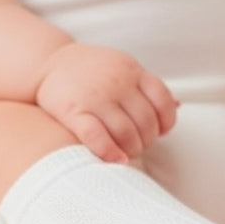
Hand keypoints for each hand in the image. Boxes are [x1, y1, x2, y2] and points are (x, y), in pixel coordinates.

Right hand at [36, 43, 177, 162]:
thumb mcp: (122, 68)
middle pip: (146, 121)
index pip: (163, 100)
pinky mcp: (73, 111)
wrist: (46, 63)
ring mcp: (95, 97)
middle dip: (147, 140)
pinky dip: (110, 152)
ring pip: (126, 132)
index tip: (160, 132)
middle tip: (139, 146)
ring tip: (127, 154)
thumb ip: (146, 87)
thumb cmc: (91, 72)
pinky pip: (97, 137)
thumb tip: (178, 105)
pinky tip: (116, 160)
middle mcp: (117, 82)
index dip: (167, 122)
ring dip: (132, 150)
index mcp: (132, 70)